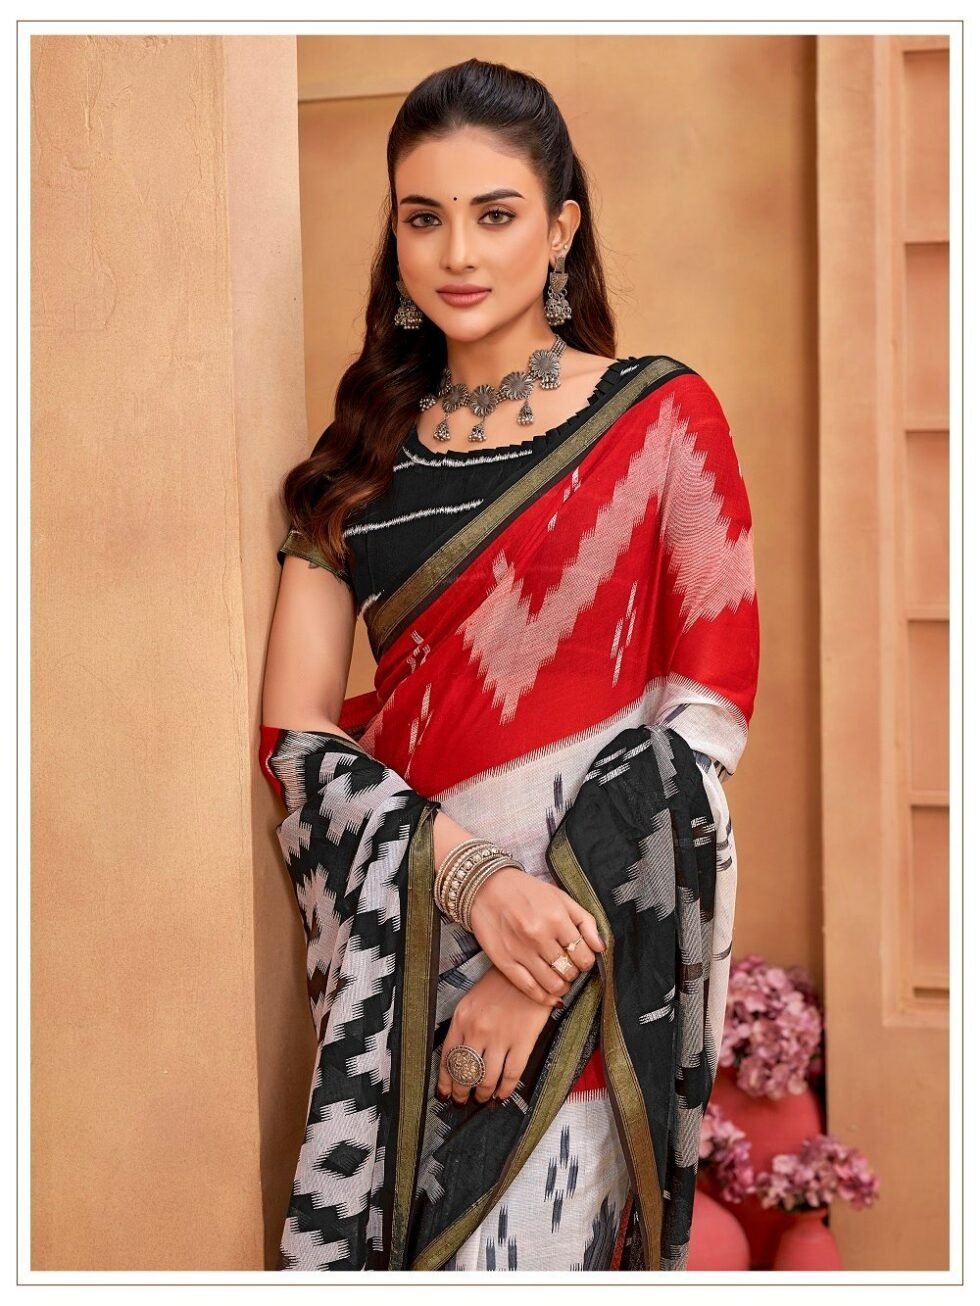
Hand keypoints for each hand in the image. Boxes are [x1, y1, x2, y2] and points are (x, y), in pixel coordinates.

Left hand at [436, 966, 554, 1106]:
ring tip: (483, 1099)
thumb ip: (463, 1026)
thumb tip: (459, 1056)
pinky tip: (502, 1095)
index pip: (447, 1058)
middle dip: (462, 1092)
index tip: (446, 1093)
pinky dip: (505, 1090)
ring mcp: (500, 1037)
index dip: (446, 1081)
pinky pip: (510, 1076)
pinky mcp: (522, 1042)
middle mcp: (477, 1030)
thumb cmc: (501, 984)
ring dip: (483, 1094)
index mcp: (462, 1018)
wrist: (530, 972)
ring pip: (486, 1079)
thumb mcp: (472, 1000)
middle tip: (463, 1101)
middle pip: (465, 1073)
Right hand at [467, 865, 605, 1006]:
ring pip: (552, 984)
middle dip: (573, 973)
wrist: (485, 887)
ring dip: (561, 986)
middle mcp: (539, 936)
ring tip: (560, 980)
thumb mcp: (560, 897)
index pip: (583, 955)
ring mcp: (521, 951)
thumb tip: (601, 947)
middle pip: (569, 971)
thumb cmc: (526, 891)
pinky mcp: (504, 962)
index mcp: (556, 918)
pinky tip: (548, 994)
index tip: (581, 959)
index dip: (586, 961)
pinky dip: (543, 997)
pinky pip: (529, 989)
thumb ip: (585, 921)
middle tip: (569, 967)